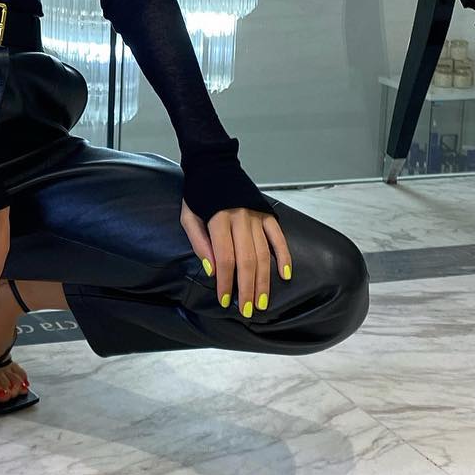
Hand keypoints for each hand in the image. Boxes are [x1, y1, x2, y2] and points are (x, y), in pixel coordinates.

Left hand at [180, 200, 291, 317]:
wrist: (215, 165)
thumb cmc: (199, 194)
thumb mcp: (189, 216)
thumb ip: (199, 242)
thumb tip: (212, 269)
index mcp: (219, 219)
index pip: (224, 258)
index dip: (225, 282)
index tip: (225, 300)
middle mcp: (241, 219)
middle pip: (247, 261)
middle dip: (247, 288)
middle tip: (246, 310)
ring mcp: (257, 216)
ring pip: (263, 254)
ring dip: (264, 280)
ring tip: (261, 301)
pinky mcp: (268, 214)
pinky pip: (279, 238)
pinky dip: (284, 256)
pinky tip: (285, 274)